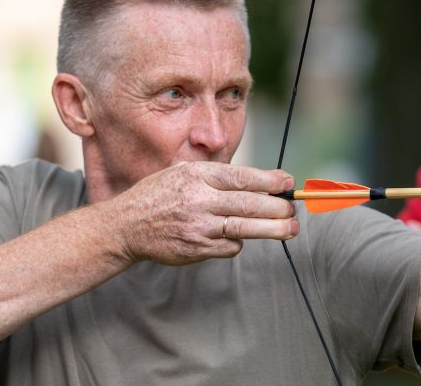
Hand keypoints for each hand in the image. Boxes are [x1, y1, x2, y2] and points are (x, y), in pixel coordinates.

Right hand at [107, 161, 297, 265]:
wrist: (127, 225)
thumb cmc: (159, 195)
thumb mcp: (181, 171)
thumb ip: (214, 172)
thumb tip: (257, 178)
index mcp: (197, 176)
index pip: (242, 177)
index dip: (270, 180)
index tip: (288, 182)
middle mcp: (199, 200)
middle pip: (250, 204)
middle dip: (278, 207)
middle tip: (293, 209)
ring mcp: (198, 227)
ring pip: (245, 228)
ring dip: (273, 229)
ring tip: (291, 228)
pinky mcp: (196, 249)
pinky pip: (229, 247)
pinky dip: (238, 242)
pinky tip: (238, 236)